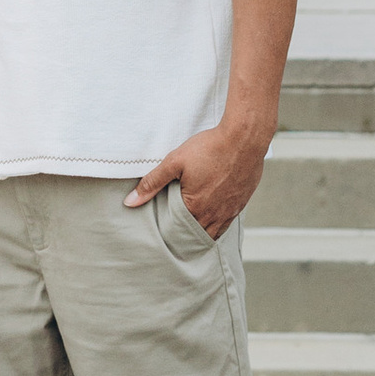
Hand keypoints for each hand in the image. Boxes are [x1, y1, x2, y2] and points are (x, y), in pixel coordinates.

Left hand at [125, 111, 273, 241]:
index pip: (177, 231)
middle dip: (185, 236)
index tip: (161, 232)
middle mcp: (215, 215)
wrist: (244, 139)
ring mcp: (230, 211)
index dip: (168, 231)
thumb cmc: (210, 148)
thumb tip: (130, 202)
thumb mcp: (175, 162)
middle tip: (174, 233)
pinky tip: (211, 216)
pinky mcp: (241, 203)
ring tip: (190, 228)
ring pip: (213, 232)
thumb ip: (152, 183)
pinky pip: (227, 223)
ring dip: (201, 232)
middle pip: (196, 235)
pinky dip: (217, 224)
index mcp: (196, 208)